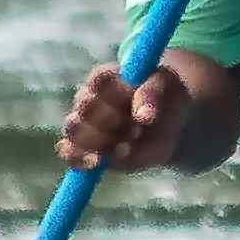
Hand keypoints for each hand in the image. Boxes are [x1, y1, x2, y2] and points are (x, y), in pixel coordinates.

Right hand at [59, 62, 196, 174]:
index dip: (115, 94)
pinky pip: (70, 153)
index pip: (99, 80)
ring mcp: (83, 124)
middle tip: (136, 130)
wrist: (170, 122)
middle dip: (110, 121)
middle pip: (85, 108)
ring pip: (75, 131)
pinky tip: (96, 162)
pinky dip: (79, 159)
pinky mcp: (84, 148)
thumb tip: (144, 117)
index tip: (136, 109)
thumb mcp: (168, 88)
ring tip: (125, 147)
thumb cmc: (166, 96)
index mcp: (108, 77)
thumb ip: (154, 95)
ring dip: (98, 141)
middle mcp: (88, 98)